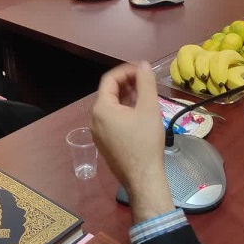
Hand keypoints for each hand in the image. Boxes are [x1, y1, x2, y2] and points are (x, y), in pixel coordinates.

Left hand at [90, 62, 174, 222]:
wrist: (143, 178)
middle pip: (109, 93)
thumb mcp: (149, 108)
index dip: (126, 71)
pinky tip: (139, 115)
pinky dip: (124, 112)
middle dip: (127, 84)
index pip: (109, 80)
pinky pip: (112, 121)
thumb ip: (145, 83)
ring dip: (126, 97)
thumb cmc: (145, 142)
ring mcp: (98, 133)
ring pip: (111, 107)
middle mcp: (94, 119)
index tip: (143, 70)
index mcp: (101, 108)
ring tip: (145, 96)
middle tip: (146, 82)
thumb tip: (143, 65)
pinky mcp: (105, 144)